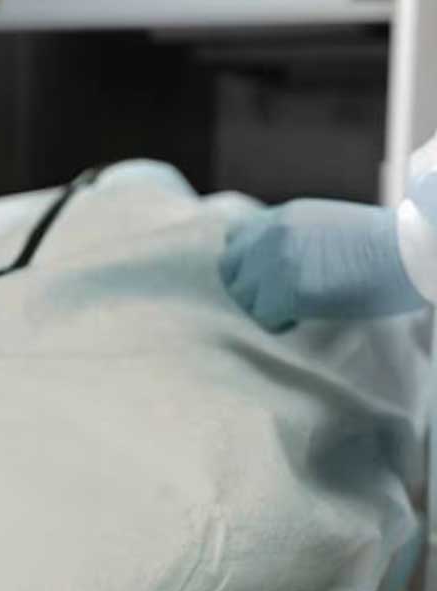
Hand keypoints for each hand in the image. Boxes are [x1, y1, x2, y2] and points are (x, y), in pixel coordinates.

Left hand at [218, 199, 425, 330]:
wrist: (411, 248)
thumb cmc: (385, 243)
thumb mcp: (328, 226)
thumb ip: (294, 239)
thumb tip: (281, 264)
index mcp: (282, 216)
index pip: (234, 238)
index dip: (245, 262)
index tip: (266, 278)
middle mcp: (271, 235)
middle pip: (228, 269)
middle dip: (247, 288)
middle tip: (275, 302)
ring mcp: (276, 262)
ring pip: (242, 297)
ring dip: (262, 308)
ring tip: (292, 312)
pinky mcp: (287, 291)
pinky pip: (263, 317)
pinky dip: (279, 324)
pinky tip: (301, 321)